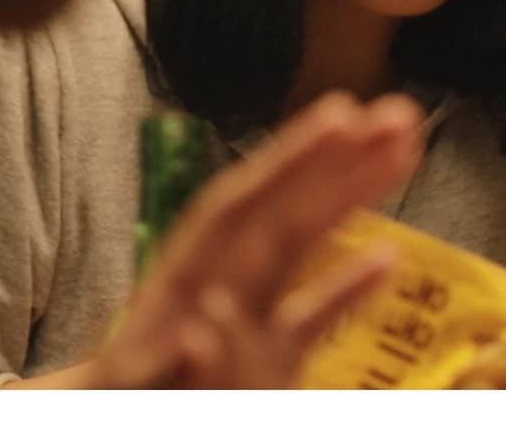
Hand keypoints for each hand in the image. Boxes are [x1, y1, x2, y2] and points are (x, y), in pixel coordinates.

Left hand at [11, 91, 422, 387]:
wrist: (104, 417)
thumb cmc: (116, 401)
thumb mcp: (130, 390)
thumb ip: (166, 366)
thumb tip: (204, 333)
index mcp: (177, 292)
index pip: (241, 211)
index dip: (291, 162)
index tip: (341, 118)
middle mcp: (213, 290)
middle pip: (280, 213)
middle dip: (338, 161)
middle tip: (397, 114)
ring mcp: (241, 321)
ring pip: (299, 247)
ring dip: (349, 198)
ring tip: (402, 150)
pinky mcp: (262, 360)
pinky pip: (308, 317)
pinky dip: (349, 288)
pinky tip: (389, 257)